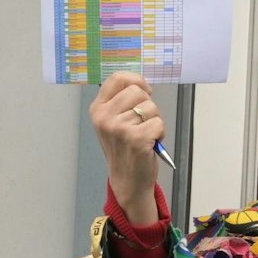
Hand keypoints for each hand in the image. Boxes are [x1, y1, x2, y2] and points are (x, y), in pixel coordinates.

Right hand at [90, 72, 164, 224]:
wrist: (127, 179)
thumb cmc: (125, 147)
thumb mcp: (114, 121)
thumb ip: (122, 101)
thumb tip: (141, 83)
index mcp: (98, 109)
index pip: (118, 78)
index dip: (137, 81)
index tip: (145, 92)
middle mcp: (104, 117)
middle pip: (138, 91)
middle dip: (148, 105)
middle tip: (142, 123)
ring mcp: (119, 128)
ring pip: (151, 107)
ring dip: (154, 121)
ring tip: (145, 135)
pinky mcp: (135, 138)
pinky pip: (158, 123)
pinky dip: (160, 132)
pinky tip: (150, 143)